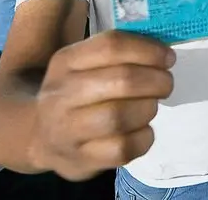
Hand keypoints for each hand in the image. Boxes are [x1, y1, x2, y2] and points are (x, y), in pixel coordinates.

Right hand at [29, 31, 175, 180]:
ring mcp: (66, 132)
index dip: (148, 50)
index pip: (111, 46)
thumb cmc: (76, 92)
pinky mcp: (80, 161)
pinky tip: (143, 130)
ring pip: (119, 117)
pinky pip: (122, 149)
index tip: (168, 57)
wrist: (39, 136)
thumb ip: (117, 53)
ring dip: (148, 108)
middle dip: (156, 80)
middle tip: (166, 84)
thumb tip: (163, 52)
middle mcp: (61, 95)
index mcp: (65, 62)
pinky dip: (143, 138)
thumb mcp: (82, 64)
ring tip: (151, 105)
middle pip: (121, 81)